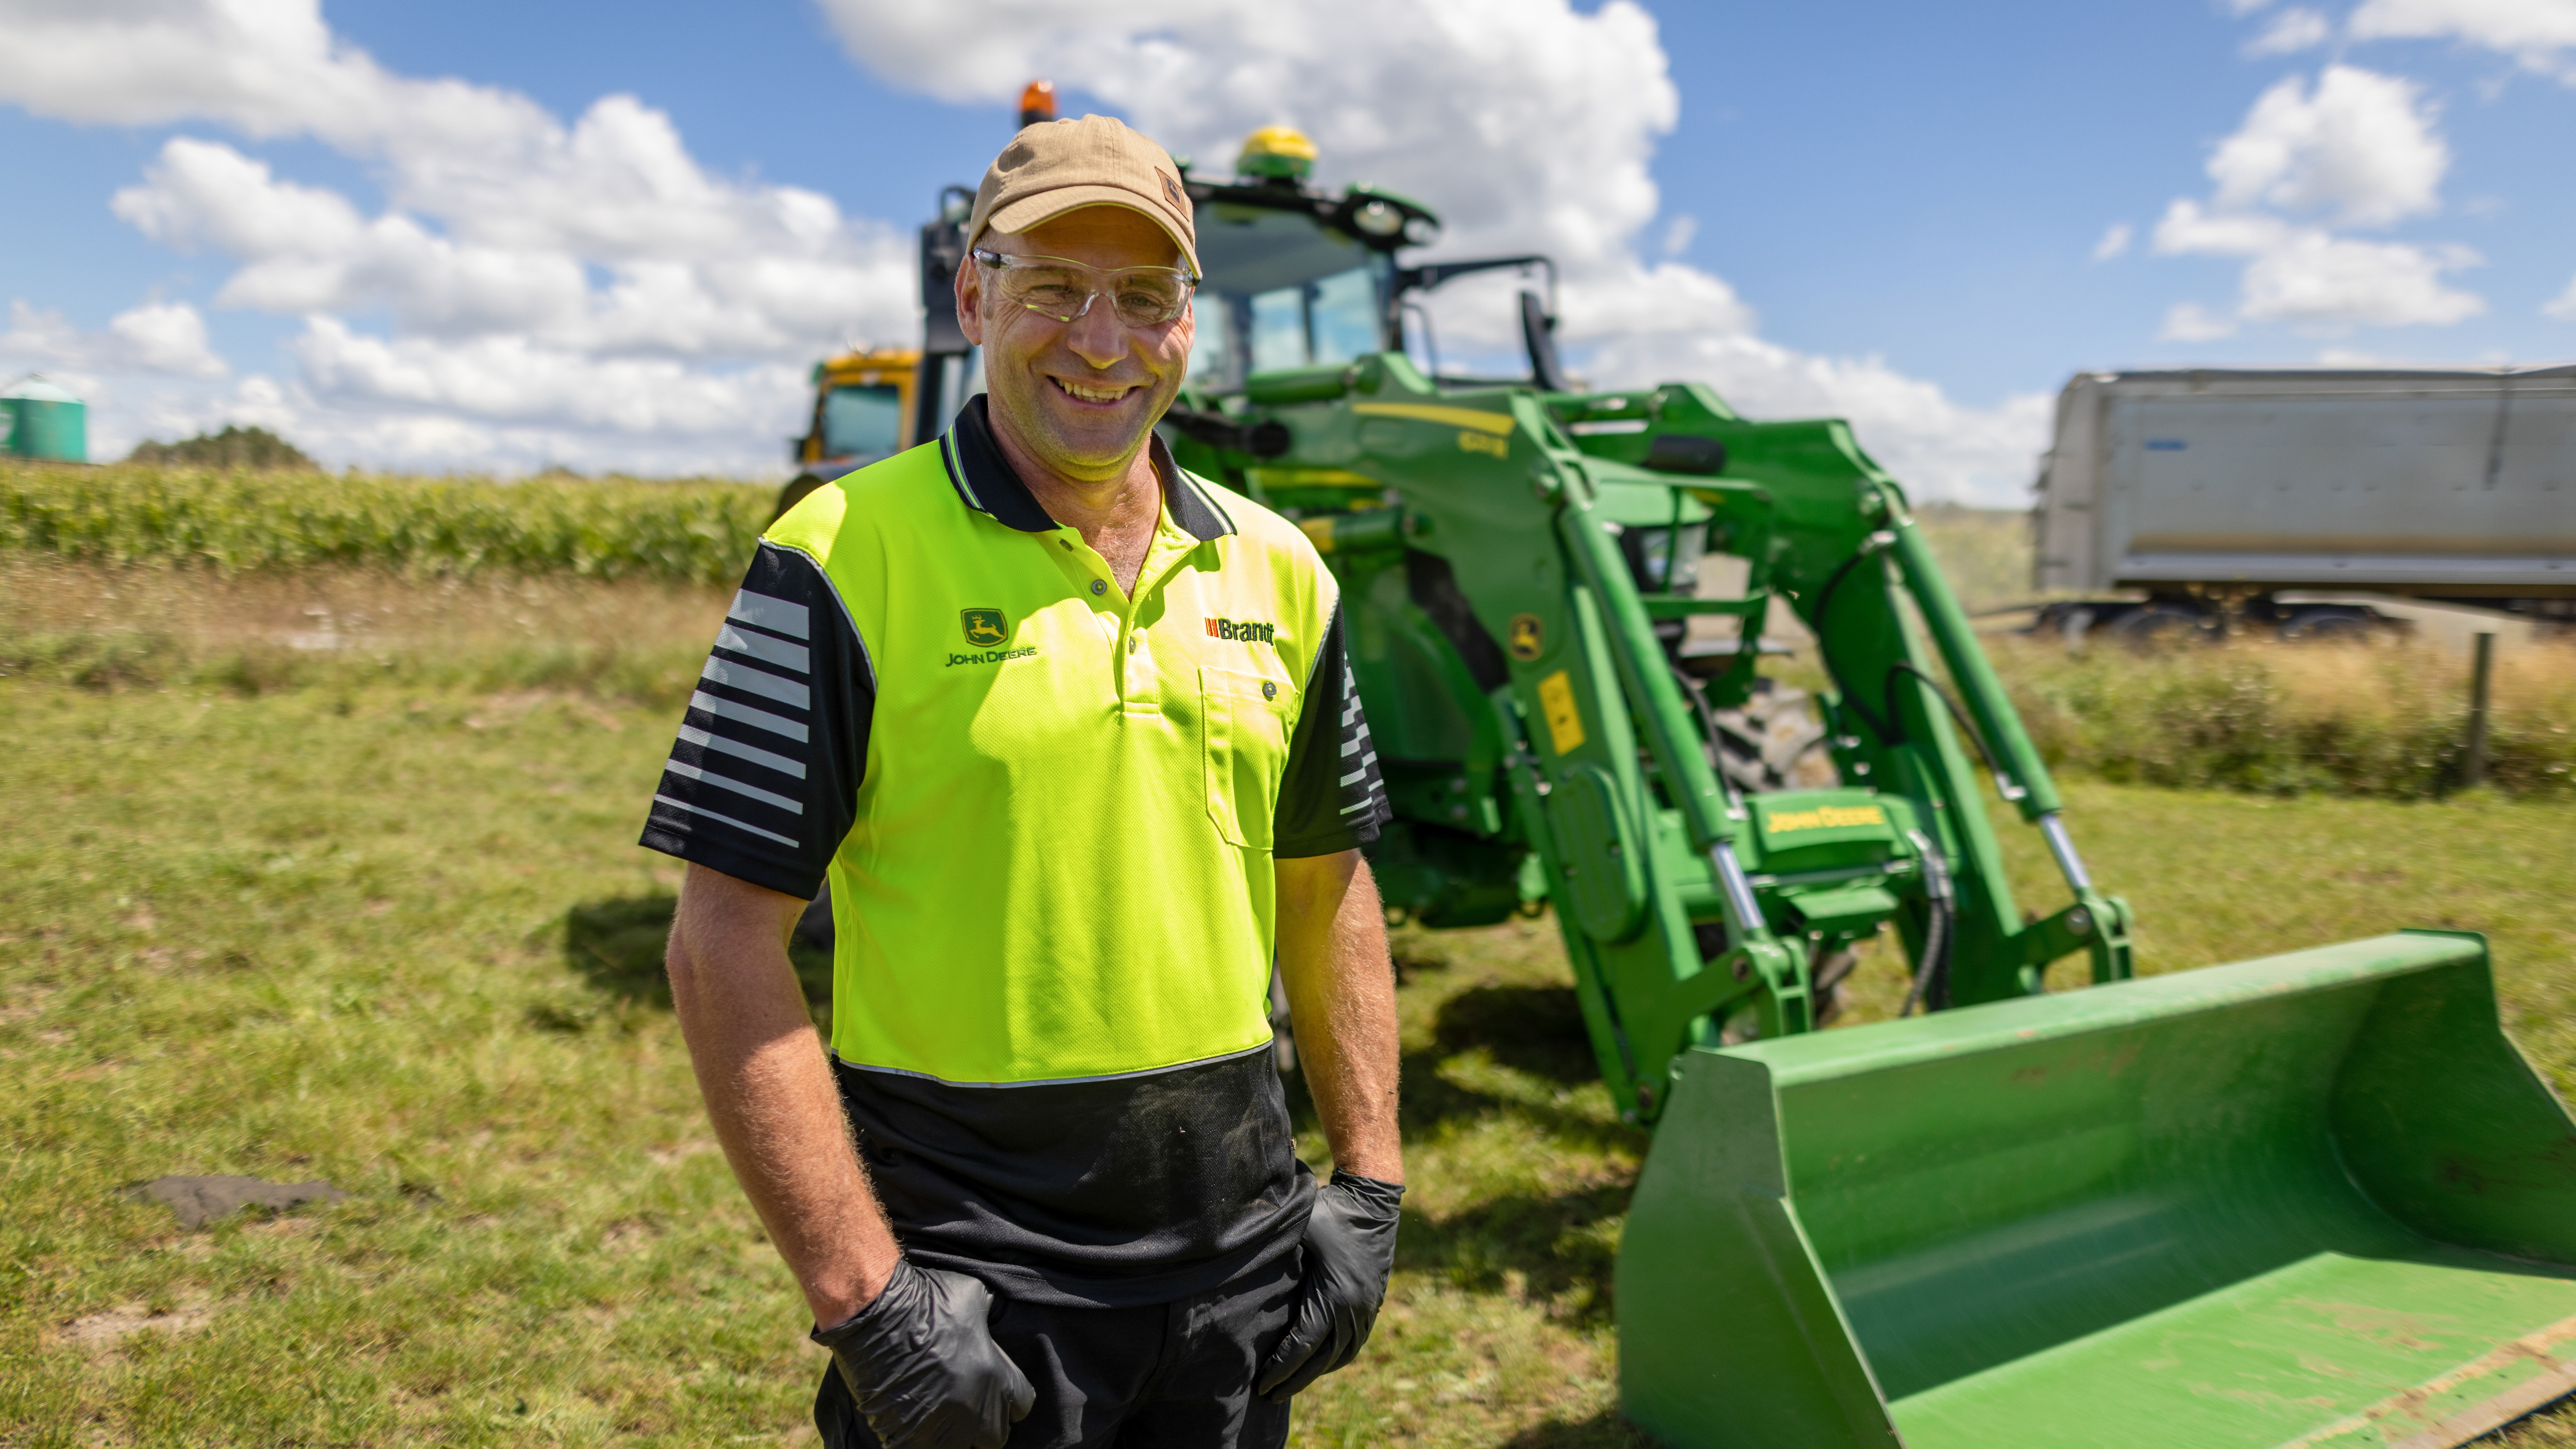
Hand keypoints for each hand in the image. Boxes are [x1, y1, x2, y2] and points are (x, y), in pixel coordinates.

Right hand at [811, 1260, 1034, 1448]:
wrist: (876, 1315)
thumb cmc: (925, 1300)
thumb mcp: (973, 1296)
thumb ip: (987, 1317)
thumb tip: (987, 1317)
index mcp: (997, 1378)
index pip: (1022, 1404)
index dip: (1009, 1397)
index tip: (995, 1389)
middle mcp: (975, 1410)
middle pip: (994, 1436)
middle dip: (984, 1423)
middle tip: (966, 1405)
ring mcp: (941, 1428)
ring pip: (960, 1448)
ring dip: (953, 1435)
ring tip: (940, 1416)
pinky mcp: (907, 1437)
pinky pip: (922, 1448)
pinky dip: (920, 1439)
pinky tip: (913, 1420)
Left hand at [1256, 1171, 1404, 1402]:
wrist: (1373, 1199)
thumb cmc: (1328, 1211)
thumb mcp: (1298, 1228)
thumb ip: (1273, 1253)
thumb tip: (1235, 1268)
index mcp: (1333, 1295)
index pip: (1303, 1344)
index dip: (1281, 1368)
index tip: (1262, 1384)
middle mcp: (1354, 1308)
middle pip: (1322, 1359)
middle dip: (1295, 1379)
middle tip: (1270, 1395)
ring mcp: (1368, 1307)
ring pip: (1342, 1354)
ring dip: (1316, 1372)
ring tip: (1291, 1383)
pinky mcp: (1374, 1302)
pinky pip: (1355, 1342)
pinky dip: (1336, 1357)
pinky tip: (1320, 1362)